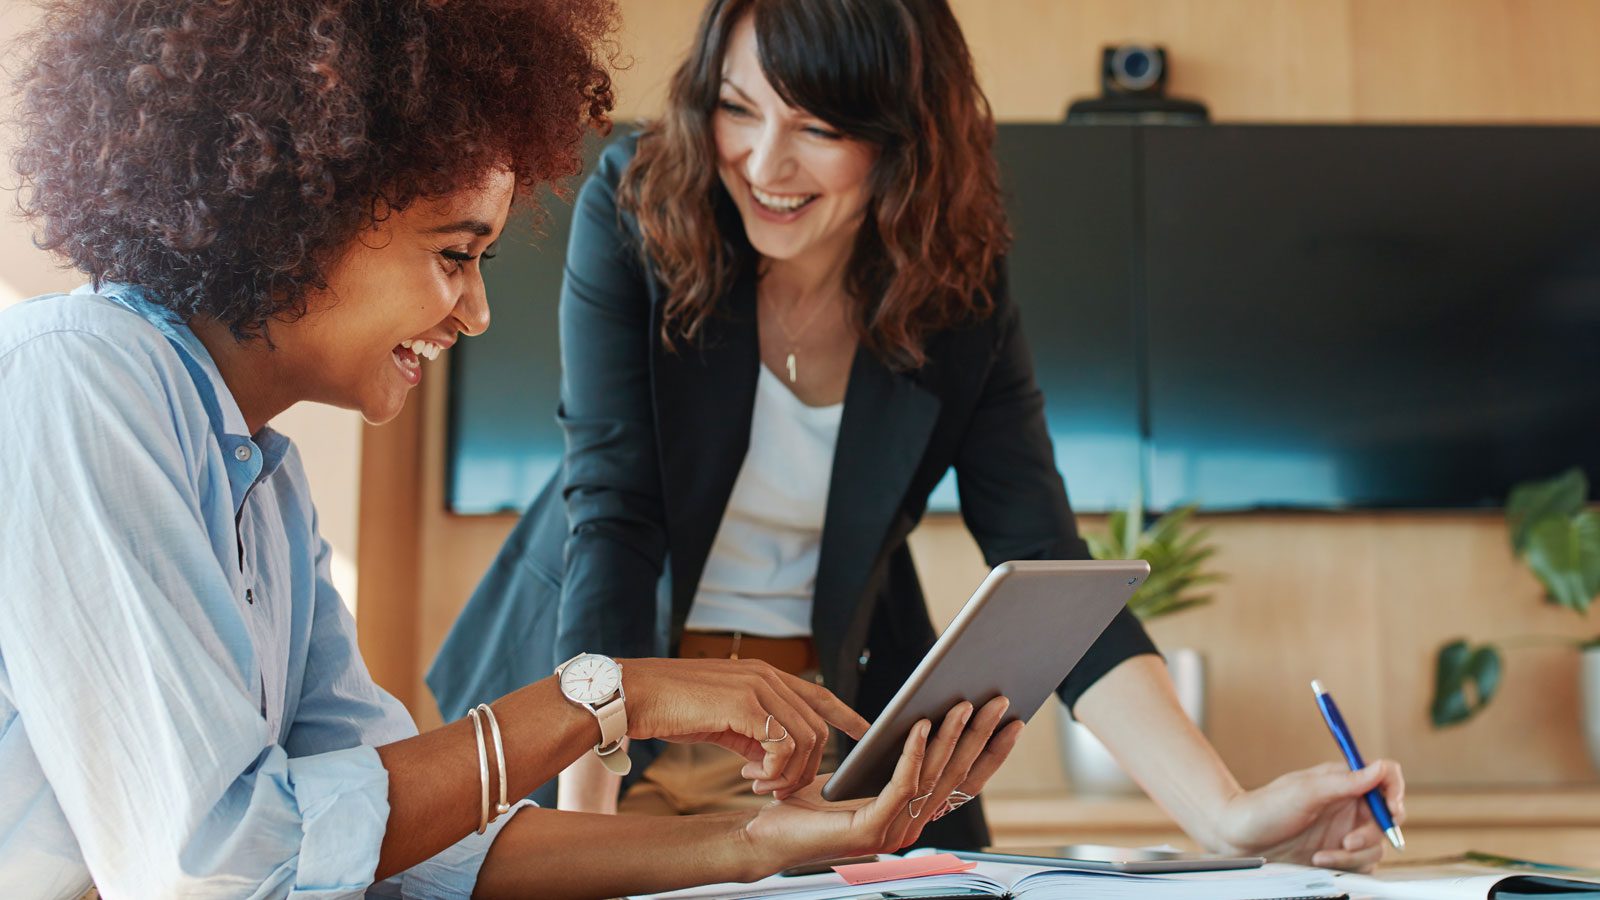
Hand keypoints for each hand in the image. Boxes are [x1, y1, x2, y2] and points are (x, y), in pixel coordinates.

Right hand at [619, 657, 869, 799]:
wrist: (634, 695)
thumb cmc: (672, 708)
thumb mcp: (723, 720)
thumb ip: (754, 732)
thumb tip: (774, 759)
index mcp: (764, 675)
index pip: (819, 694)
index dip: (846, 715)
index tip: (866, 734)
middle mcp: (767, 676)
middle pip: (816, 728)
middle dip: (805, 768)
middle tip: (776, 788)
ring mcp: (758, 687)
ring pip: (805, 739)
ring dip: (788, 773)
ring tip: (760, 785)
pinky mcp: (744, 703)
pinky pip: (782, 746)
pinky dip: (774, 770)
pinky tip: (750, 776)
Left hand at [744, 696, 1023, 869]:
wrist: (769, 832)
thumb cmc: (810, 801)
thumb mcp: (864, 772)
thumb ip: (895, 757)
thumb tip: (928, 716)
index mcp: (914, 814)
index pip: (964, 782)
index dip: (991, 753)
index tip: (1013, 721)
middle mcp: (912, 827)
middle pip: (956, 775)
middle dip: (981, 736)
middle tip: (999, 701)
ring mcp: (894, 832)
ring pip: (932, 777)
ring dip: (952, 737)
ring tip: (963, 703)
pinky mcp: (870, 829)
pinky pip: (901, 784)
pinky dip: (913, 752)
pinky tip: (920, 724)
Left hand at [1213, 759, 1405, 872]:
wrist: (1239, 839)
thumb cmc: (1265, 808)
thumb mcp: (1305, 791)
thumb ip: (1346, 782)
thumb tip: (1380, 768)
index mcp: (1343, 781)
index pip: (1385, 778)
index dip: (1395, 790)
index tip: (1391, 808)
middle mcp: (1348, 805)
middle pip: (1387, 817)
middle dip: (1373, 833)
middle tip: (1348, 841)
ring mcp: (1344, 830)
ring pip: (1376, 845)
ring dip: (1354, 854)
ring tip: (1322, 854)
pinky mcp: (1338, 854)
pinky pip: (1361, 864)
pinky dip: (1345, 865)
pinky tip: (1319, 860)